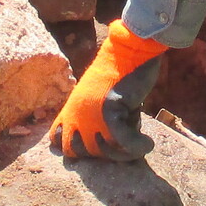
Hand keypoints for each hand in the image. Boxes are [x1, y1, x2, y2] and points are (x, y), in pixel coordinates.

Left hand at [50, 22, 168, 159]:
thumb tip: (116, 145)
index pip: (57, 142)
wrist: (130, 50)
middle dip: (103, 155)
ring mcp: (90, 113)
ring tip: (139, 146)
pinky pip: (124, 141)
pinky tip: (148, 143)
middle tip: (122, 148)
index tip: (101, 147)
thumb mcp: (99, 97)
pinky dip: (139, 146)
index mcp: (70, 109)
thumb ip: (98, 120)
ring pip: (103, 151)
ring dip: (124, 154)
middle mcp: (76, 114)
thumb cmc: (120, 73)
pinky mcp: (110, 110)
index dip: (77, 151)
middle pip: (82, 153)